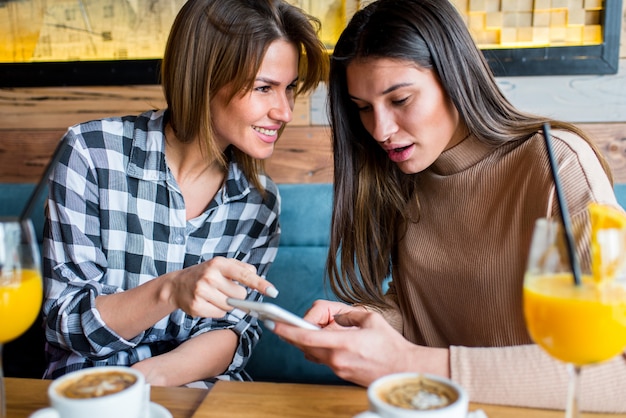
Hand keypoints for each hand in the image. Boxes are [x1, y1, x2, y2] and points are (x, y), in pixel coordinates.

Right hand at [168, 256, 276, 317]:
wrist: (177, 285)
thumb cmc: (205, 274)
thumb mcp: (221, 265)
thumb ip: (241, 268)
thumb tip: (255, 274)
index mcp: (219, 263)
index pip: (244, 274)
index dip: (260, 283)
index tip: (273, 292)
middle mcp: (209, 276)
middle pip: (239, 295)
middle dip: (237, 296)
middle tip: (225, 290)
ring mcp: (201, 292)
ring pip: (230, 307)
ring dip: (227, 304)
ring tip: (214, 295)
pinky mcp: (196, 307)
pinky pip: (219, 314)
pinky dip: (217, 311)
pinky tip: (208, 303)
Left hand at [272, 305, 449, 385]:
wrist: (404, 370)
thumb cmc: (391, 344)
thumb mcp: (370, 318)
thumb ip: (347, 313)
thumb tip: (333, 316)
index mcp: (343, 343)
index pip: (307, 336)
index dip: (288, 330)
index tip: (274, 324)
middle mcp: (337, 359)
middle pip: (304, 345)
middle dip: (292, 334)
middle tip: (281, 324)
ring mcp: (338, 369)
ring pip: (312, 353)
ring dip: (307, 340)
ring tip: (312, 327)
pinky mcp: (341, 374)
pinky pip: (322, 359)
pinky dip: (319, 347)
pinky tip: (328, 339)